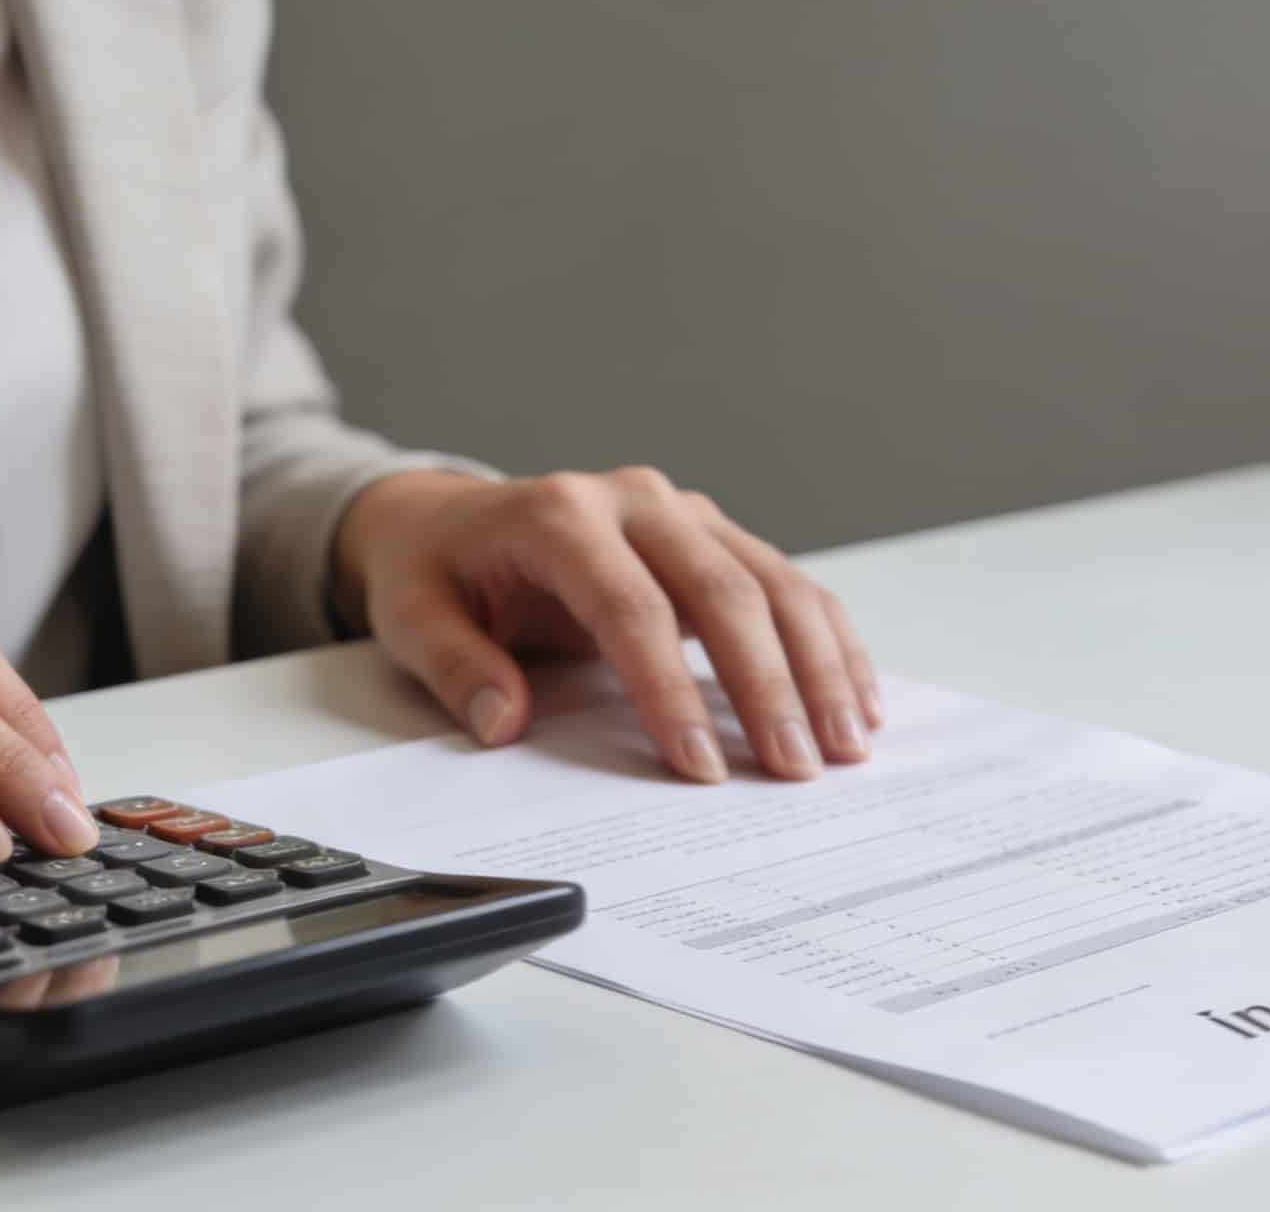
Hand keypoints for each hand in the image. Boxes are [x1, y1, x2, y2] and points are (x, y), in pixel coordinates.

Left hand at [333, 468, 880, 781]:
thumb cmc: (437, 571)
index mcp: (558, 516)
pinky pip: (785, 583)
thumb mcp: (413, 618)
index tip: (700, 764)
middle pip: (721, 589)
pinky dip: (826, 641)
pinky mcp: (712, 534)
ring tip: (846, 744)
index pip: (630, 607)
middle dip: (767, 685)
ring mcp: (682, 512)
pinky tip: (856, 699)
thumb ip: (458, 668)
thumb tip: (504, 721)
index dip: (669, 690)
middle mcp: (634, 500)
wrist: (450, 518)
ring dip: (817, 665)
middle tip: (796, 768)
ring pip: (772, 581)